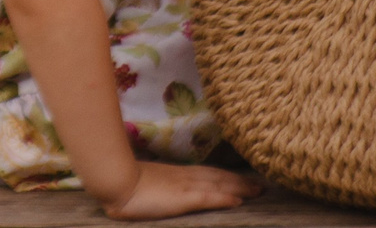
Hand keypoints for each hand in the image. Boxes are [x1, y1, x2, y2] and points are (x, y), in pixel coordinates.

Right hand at [102, 161, 262, 219]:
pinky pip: (207, 197)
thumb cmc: (123, 181)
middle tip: (260, 186)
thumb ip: (161, 182)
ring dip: (239, 188)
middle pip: (219, 177)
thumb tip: (166, 187)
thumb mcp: (147, 181)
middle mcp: (185, 177)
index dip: (228, 176)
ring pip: (218, 185)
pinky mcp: (182, 198)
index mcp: (177, 174)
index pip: (209, 173)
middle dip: (240, 182)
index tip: (244, 179)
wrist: (114, 180)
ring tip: (257, 191)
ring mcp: (184, 186)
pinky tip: (237, 201)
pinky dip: (223, 197)